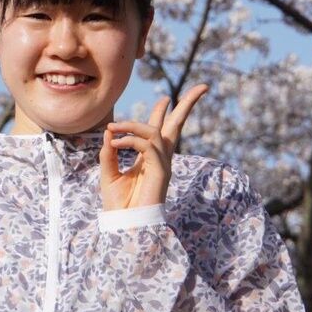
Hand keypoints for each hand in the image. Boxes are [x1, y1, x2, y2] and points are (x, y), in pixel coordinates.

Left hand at [99, 84, 210, 210]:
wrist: (124, 225)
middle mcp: (160, 158)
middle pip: (178, 126)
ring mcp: (162, 164)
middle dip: (188, 105)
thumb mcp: (108, 172)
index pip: (160, 129)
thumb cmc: (118, 204)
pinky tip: (116, 141)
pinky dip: (131, 140)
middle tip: (203, 87)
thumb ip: (109, 152)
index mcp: (149, 157)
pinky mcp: (161, 172)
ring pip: (155, 132)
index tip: (165, 98)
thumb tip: (109, 131)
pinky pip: (149, 147)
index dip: (162, 112)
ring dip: (133, 125)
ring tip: (114, 127)